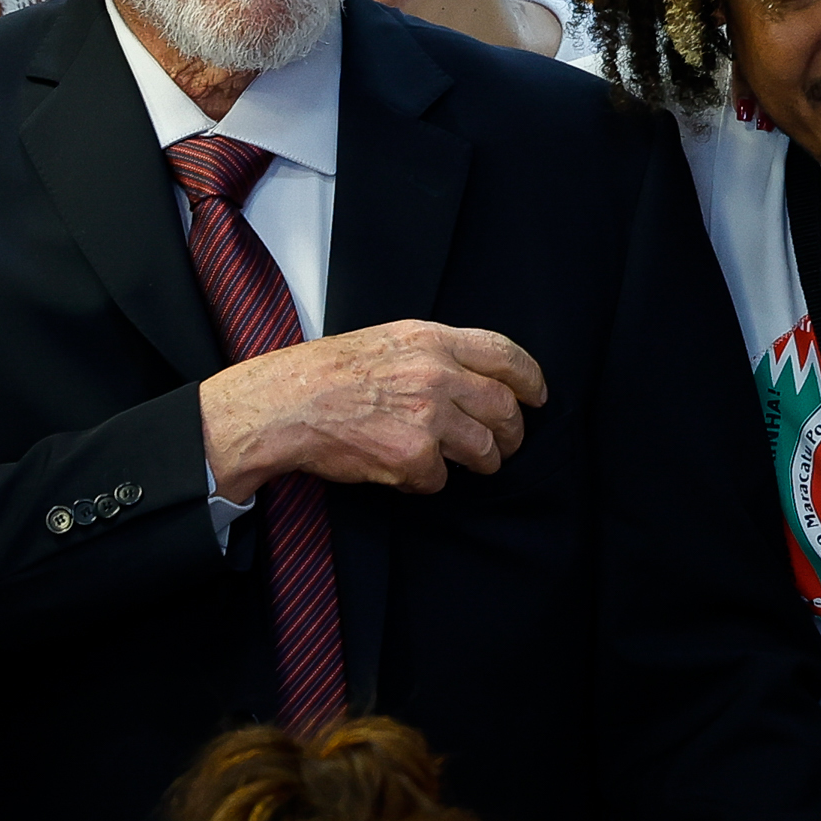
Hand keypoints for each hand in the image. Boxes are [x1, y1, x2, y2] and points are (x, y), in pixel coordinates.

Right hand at [201, 321, 546, 500]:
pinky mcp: (413, 456)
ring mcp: (428, 416)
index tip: (536, 397)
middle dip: (511, 434)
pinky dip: (428, 481)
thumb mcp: (386, 341)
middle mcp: (437, 374)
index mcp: (431, 340)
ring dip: (479, 463)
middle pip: (505, 409)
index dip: (529, 379)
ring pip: (484, 450)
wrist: (284, 405)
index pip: (504, 355)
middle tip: (503, 445)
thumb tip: (471, 380)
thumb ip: (432, 354)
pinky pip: (442, 478)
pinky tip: (404, 469)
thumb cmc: (325, 374)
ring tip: (460, 464)